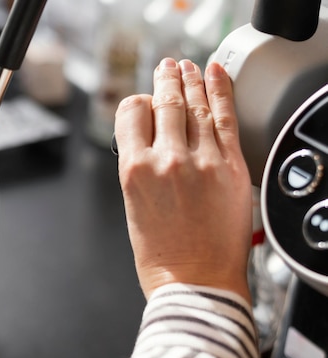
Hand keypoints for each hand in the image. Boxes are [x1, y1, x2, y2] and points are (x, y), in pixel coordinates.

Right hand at [114, 59, 252, 301]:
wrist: (194, 284)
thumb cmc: (162, 259)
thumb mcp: (135, 209)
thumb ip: (141, 171)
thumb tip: (151, 146)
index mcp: (134, 170)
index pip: (132, 112)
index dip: (138, 103)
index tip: (144, 103)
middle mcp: (165, 159)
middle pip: (164, 101)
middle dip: (165, 80)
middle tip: (167, 69)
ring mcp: (201, 160)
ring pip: (195, 103)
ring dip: (190, 79)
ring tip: (187, 67)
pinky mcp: (231, 166)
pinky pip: (225, 116)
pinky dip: (220, 89)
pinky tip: (215, 73)